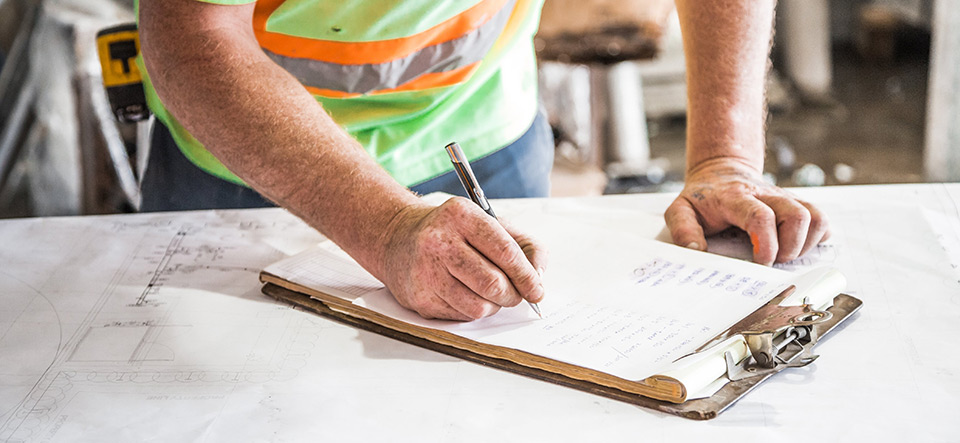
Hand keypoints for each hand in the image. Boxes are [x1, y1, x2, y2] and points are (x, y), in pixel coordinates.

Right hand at [378, 197, 546, 320]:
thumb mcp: (490, 223)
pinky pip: (460, 316)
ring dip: (494, 306)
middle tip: (516, 295)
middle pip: (493, 284)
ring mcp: (425, 271)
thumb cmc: (453, 232)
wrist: (398, 237)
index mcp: (462, 215)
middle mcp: (439, 241)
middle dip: (513, 295)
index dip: (527, 276)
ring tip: (490, 293)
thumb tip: (539, 277)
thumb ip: (525, 245)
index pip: (505, 252)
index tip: (537, 290)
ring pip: (478, 306)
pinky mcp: (419, 297)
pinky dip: (472, 310)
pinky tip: (465, 294)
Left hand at [664, 158, 829, 264]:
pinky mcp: (796, 204)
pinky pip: (821, 219)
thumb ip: (683, 230)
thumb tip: (696, 251)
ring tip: (785, 254)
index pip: (760, 217)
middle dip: (791, 248)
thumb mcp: (680, 210)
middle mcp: (766, 195)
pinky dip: (816, 237)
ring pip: (815, 217)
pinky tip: (796, 246)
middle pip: (797, 215)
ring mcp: (784, 198)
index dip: (767, 244)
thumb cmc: (703, 198)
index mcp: (736, 198)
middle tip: (773, 261)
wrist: (720, 172)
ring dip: (806, 244)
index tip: (761, 263)